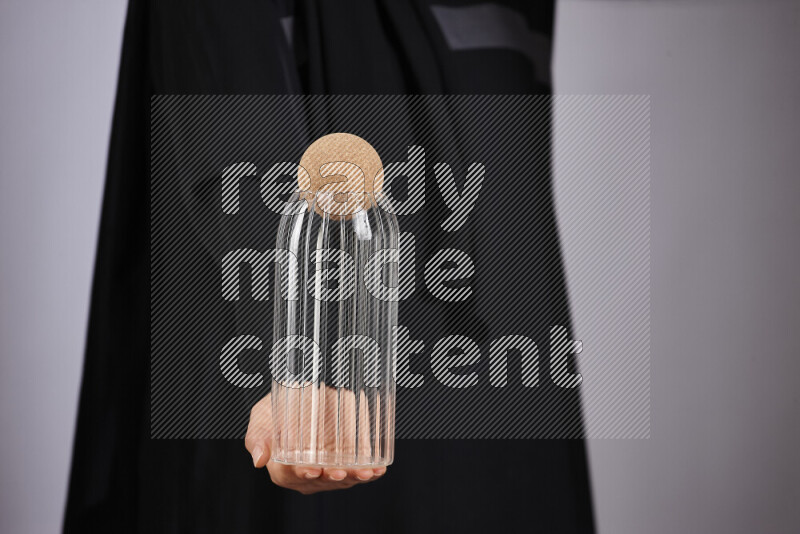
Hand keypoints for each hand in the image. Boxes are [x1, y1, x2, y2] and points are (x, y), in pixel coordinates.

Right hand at [245, 394, 386, 493]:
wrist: (300, 397)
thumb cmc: (277, 410)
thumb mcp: (262, 416)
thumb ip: (258, 435)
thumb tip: (259, 459)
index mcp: (281, 466)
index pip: (289, 475)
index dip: (301, 474)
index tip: (312, 469)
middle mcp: (305, 472)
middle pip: (319, 480)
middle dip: (332, 478)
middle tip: (341, 472)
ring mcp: (327, 469)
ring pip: (340, 479)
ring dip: (354, 478)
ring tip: (366, 473)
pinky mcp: (345, 462)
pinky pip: (357, 472)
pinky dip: (369, 474)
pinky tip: (378, 470)